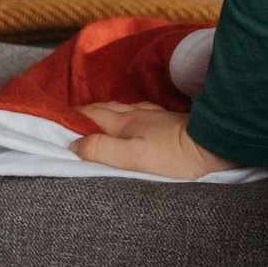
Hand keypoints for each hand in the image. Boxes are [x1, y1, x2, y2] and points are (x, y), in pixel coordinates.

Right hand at [72, 102, 237, 178]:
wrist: (214, 146)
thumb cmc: (174, 155)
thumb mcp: (134, 157)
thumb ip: (103, 150)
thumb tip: (75, 144)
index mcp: (124, 122)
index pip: (89, 115)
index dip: (70, 118)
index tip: (53, 122)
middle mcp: (137, 114)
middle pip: (104, 108)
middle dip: (84, 113)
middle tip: (68, 122)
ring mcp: (154, 116)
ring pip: (122, 109)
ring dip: (105, 113)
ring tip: (94, 122)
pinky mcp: (169, 122)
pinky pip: (139, 114)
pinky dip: (125, 117)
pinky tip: (131, 123)